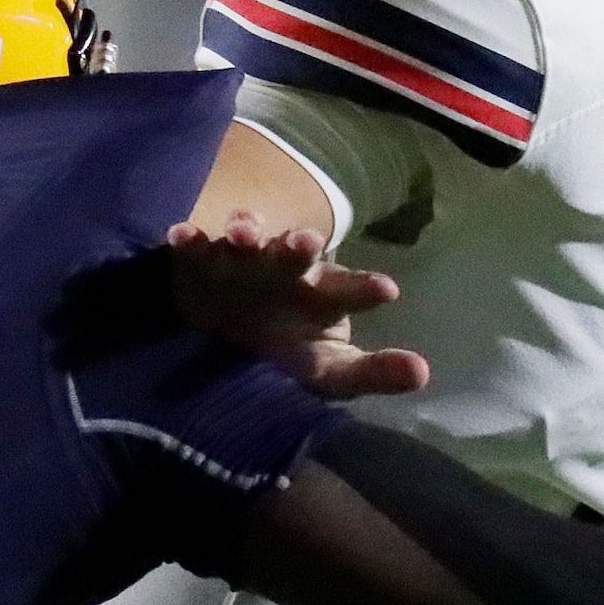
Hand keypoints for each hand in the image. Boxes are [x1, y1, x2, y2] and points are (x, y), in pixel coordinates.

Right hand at [167, 213, 431, 399]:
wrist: (226, 340)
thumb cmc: (289, 351)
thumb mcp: (329, 370)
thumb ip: (372, 372)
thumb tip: (422, 373)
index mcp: (321, 293)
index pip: (348, 288)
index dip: (364, 288)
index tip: (388, 291)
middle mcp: (284, 269)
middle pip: (295, 252)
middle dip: (299, 245)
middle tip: (307, 243)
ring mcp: (241, 260)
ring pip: (245, 239)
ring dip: (245, 231)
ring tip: (242, 235)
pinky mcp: (199, 262)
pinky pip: (194, 247)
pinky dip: (189, 240)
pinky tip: (181, 236)